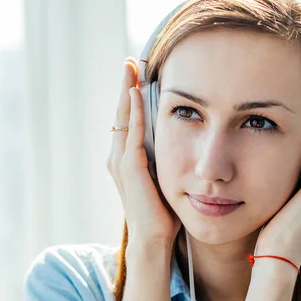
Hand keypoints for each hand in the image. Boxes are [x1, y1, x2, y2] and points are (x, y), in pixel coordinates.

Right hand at [106, 58, 181, 249]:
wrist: (152, 239)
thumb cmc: (161, 213)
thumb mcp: (165, 178)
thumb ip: (166, 159)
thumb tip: (182, 143)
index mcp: (126, 159)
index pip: (128, 120)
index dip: (132, 96)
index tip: (138, 74)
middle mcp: (118, 156)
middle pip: (121, 112)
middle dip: (125, 85)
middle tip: (131, 61)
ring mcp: (121, 161)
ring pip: (122, 117)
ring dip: (126, 91)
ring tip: (130, 67)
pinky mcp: (129, 167)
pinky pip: (131, 132)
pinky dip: (133, 112)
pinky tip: (135, 92)